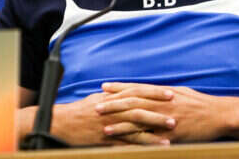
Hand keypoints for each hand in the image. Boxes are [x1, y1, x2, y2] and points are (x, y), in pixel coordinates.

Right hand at [50, 88, 175, 145]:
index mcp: (112, 99)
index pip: (137, 92)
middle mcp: (113, 109)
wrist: (60, 124)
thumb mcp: (96, 100)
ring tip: (173, 127)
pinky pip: (129, 142)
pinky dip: (145, 144)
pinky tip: (159, 146)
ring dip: (156, 125)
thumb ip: (112, 97)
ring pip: (137, 124)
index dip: (154, 92)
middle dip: (160, 106)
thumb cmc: (79, 112)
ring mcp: (111, 124)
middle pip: (140, 106)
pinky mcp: (107, 139)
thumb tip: (122, 91)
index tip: (170, 92)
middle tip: (178, 107)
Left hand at [96, 82, 228, 143]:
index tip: (104, 86)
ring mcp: (165, 118)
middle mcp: (162, 103)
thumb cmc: (202, 104)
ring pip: (137, 118)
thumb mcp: (182, 93)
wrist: (219, 115)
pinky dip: (133, 137)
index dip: (119, 87)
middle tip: (95, 104)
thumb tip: (154, 91)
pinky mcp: (170, 133)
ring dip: (118, 120)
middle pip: (132, 101)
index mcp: (164, 92)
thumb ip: (165, 93)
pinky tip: (122, 141)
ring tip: (101, 122)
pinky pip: (148, 136)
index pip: (137, 88)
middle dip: (112, 103)